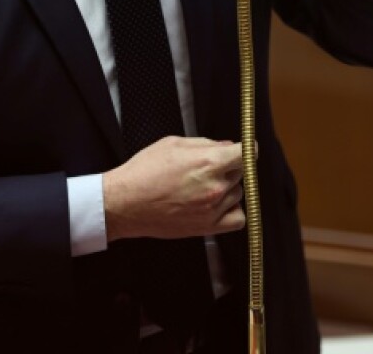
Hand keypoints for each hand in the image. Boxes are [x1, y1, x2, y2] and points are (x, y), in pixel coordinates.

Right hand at [103, 137, 245, 241]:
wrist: (125, 203)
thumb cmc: (143, 172)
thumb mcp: (173, 143)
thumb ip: (205, 144)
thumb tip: (226, 146)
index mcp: (208, 161)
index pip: (247, 152)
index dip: (247, 148)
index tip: (244, 149)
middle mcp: (215, 186)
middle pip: (241, 173)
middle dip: (228, 167)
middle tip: (207, 168)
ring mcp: (213, 209)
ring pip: (238, 193)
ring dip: (228, 188)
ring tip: (203, 187)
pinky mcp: (208, 228)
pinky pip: (238, 219)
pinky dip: (232, 211)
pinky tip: (217, 205)